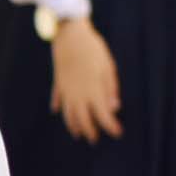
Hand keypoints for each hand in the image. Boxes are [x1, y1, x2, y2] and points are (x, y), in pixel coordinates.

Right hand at [48, 16, 121, 141]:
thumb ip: (111, 88)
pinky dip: (58, 106)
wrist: (70, 35)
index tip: (118, 133)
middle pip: (83, 119)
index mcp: (93, 90)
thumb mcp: (108, 67)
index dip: (111, 126)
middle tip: (95, 139)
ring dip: (72, 125)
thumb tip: (115, 107)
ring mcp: (66, 88)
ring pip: (68, 113)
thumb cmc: (93, 49)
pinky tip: (57, 111)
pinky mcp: (58, 81)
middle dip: (90, 131)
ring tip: (77, 133)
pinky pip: (57, 98)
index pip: (103, 115)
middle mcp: (78, 93)